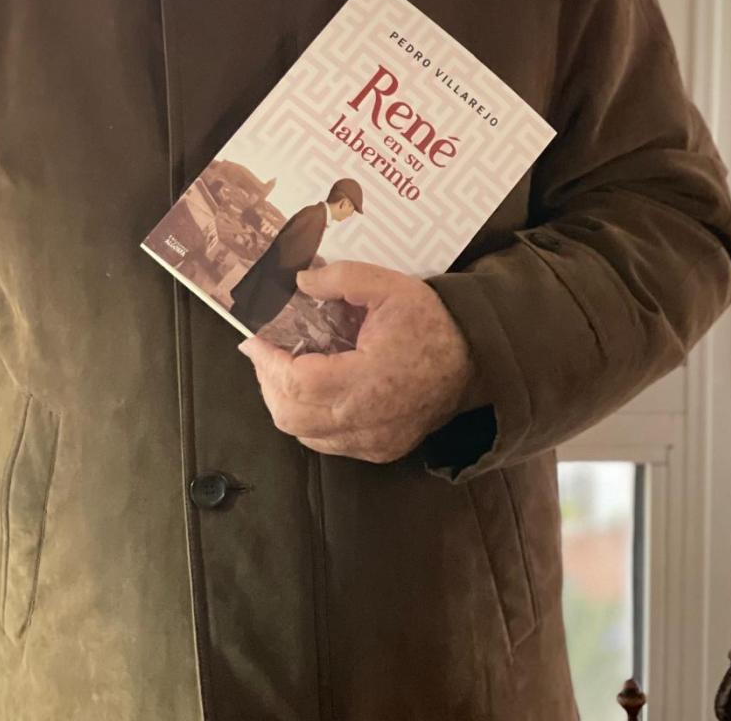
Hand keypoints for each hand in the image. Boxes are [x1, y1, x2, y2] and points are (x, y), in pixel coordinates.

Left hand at [237, 260, 477, 463]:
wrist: (475, 362)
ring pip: (304, 435)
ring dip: (284, 402)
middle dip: (268, 382)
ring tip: (282, 367)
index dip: (268, 362)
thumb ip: (340, 278)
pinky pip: (326, 443)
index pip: (298, 384)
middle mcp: (368, 421)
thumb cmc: (431, 323)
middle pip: (292, 417)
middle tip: (263, 352)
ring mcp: (373, 442)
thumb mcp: (389, 285)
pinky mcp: (378, 451)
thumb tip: (299, 283)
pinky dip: (307, 418)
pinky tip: (310, 389)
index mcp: (370, 380)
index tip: (255, 339)